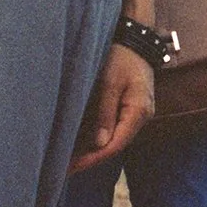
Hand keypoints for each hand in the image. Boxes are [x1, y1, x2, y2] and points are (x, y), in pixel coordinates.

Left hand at [70, 42, 154, 172]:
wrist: (135, 38)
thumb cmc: (122, 57)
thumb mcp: (109, 82)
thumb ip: (104, 113)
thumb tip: (99, 144)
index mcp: (138, 112)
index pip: (116, 144)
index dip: (94, 158)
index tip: (73, 167)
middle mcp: (141, 117)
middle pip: (115, 144)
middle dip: (91, 157)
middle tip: (65, 168)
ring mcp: (137, 114)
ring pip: (114, 138)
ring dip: (93, 149)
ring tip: (69, 159)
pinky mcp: (130, 108)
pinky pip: (114, 128)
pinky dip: (98, 137)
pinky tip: (81, 143)